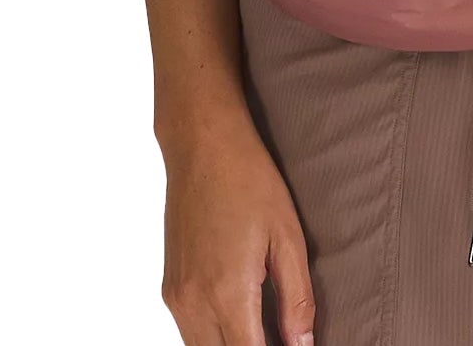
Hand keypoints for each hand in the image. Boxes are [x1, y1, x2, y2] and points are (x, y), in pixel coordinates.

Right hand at [161, 121, 315, 345]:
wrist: (203, 145)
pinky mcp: (169, 287)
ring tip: (266, 329)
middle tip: (283, 335)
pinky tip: (243, 316)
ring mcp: (176, 297)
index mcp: (227, 292)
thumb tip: (303, 344)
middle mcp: (194, 303)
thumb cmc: (249, 181)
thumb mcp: (288, 237)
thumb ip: (297, 298)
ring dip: (233, 344)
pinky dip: (215, 335)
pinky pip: (190, 332)